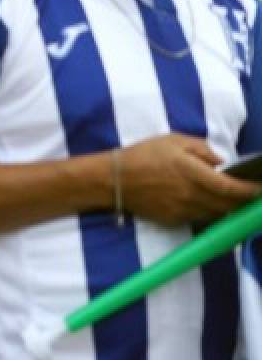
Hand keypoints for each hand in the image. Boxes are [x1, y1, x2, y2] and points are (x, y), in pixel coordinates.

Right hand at [119, 134, 259, 224]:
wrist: (113, 179)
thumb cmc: (142, 155)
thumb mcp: (173, 140)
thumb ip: (202, 149)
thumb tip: (221, 162)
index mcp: (194, 174)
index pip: (232, 188)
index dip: (251, 191)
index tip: (260, 189)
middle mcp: (192, 196)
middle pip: (229, 206)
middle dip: (244, 202)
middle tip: (251, 194)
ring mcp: (183, 210)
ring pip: (217, 214)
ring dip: (228, 208)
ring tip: (231, 198)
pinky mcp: (174, 219)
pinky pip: (200, 218)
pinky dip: (209, 212)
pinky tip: (206, 202)